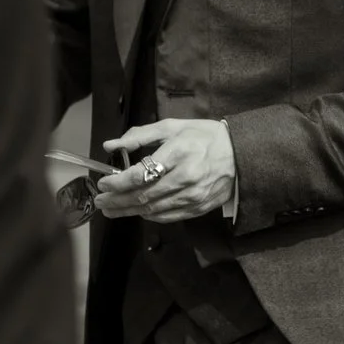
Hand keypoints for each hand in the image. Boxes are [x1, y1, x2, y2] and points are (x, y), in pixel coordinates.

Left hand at [93, 120, 237, 223]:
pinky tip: (137, 210)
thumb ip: (141, 135)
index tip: (103, 182)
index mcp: (178, 153)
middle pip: (142, 195)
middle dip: (116, 200)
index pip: (140, 174)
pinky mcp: (198, 208)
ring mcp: (192, 196)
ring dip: (127, 211)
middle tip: (101, 201)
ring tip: (111, 209)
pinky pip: (166, 216)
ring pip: (152, 209)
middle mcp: (185, 177)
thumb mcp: (173, 127)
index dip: (117, 182)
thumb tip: (111, 145)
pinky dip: (148, 214)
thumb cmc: (206, 137)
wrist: (242, 155)